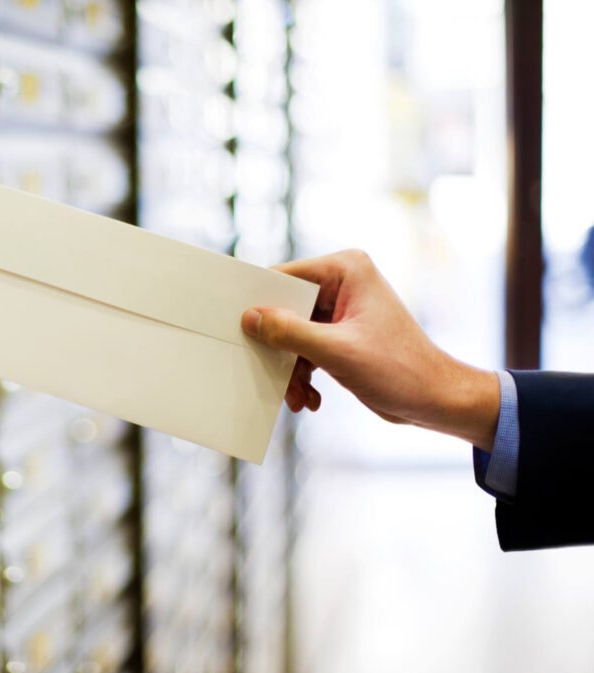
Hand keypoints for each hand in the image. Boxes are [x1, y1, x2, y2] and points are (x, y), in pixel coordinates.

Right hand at [241, 249, 500, 451]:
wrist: (435, 400)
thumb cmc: (400, 370)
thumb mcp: (337, 352)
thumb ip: (289, 332)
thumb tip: (250, 318)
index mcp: (346, 270)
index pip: (285, 277)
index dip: (260, 303)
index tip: (239, 329)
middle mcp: (342, 282)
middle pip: (284, 308)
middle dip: (278, 348)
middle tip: (274, 376)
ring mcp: (340, 309)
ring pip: (290, 334)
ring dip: (290, 369)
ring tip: (298, 397)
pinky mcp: (339, 334)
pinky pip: (303, 349)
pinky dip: (302, 375)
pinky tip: (311, 398)